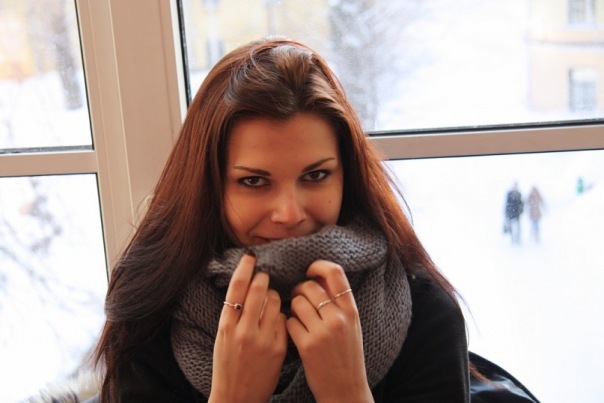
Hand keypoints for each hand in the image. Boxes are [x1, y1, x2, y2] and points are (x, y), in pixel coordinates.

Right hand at [209, 252, 286, 402]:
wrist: (237, 398)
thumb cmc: (228, 366)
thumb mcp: (222, 338)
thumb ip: (233, 315)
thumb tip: (246, 287)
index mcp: (226, 326)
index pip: (236, 288)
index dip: (245, 268)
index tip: (250, 257)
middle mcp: (244, 331)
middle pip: (258, 290)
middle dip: (263, 278)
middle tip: (264, 276)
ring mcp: (262, 340)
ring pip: (275, 302)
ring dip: (274, 295)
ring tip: (271, 299)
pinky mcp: (278, 348)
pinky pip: (284, 320)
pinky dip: (281, 314)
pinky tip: (278, 317)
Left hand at [286, 260, 373, 402]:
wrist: (345, 390)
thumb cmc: (346, 356)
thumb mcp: (351, 326)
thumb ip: (339, 303)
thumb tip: (318, 277)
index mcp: (351, 311)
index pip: (335, 273)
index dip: (318, 266)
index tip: (309, 270)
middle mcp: (338, 319)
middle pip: (310, 286)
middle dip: (299, 289)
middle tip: (297, 297)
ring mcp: (322, 332)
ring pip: (297, 302)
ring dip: (292, 307)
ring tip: (297, 316)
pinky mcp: (307, 346)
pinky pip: (289, 322)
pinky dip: (289, 324)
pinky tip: (295, 332)